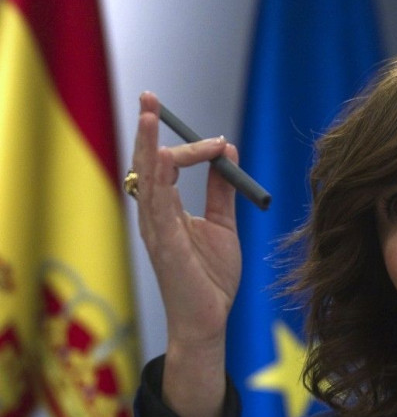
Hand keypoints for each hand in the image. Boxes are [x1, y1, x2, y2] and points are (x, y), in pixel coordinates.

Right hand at [132, 92, 240, 416]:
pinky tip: (159, 162)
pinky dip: (158, 185)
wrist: (210, 319)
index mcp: (168, 211)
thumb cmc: (211, 276)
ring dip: (149, 148)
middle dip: (148, 132)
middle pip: (147, 166)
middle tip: (149, 97)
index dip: (191, 149)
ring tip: (150, 116)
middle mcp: (156, 218)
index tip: (219, 142)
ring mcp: (158, 233)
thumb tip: (228, 149)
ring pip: (148, 182)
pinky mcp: (167, 249)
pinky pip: (160, 211)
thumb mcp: (222, 224)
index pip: (168, 167)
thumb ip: (222, 190)